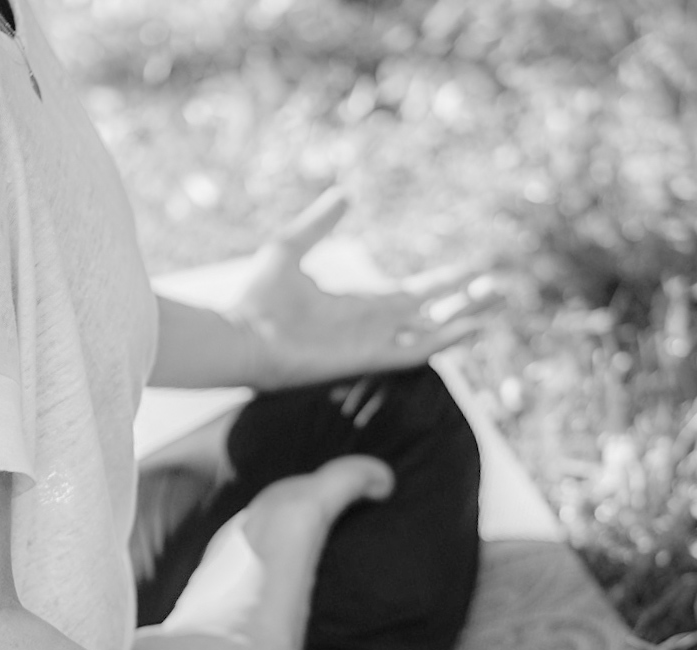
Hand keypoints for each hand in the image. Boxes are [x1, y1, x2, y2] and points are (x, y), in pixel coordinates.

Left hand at [232, 189, 500, 390]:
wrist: (242, 336)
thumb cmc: (257, 298)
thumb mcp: (290, 247)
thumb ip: (319, 224)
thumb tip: (343, 194)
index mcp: (361, 302)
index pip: (416, 293)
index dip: (448, 280)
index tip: (477, 265)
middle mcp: (375, 325)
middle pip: (434, 313)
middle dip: (468, 300)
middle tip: (504, 285)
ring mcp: (373, 342)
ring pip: (433, 331)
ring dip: (466, 316)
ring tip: (499, 299)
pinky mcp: (368, 357)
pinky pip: (415, 352)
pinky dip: (445, 340)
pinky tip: (470, 326)